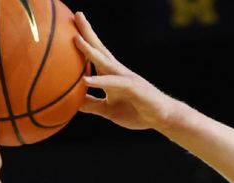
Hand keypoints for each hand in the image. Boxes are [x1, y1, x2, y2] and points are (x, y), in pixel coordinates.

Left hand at [74, 13, 177, 130]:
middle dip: (88, 32)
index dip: (84, 40)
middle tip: (77, 14)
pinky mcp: (133, 87)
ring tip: (76, 39)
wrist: (162, 118)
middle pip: (100, 49)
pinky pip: (113, 83)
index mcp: (112, 75)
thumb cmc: (137, 113)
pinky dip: (100, 81)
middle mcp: (118, 72)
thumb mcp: (108, 110)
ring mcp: (126, 78)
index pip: (96, 54)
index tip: (71, 25)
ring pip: (106, 62)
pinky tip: (86, 80)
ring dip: (91, 50)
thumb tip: (73, 102)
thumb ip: (91, 104)